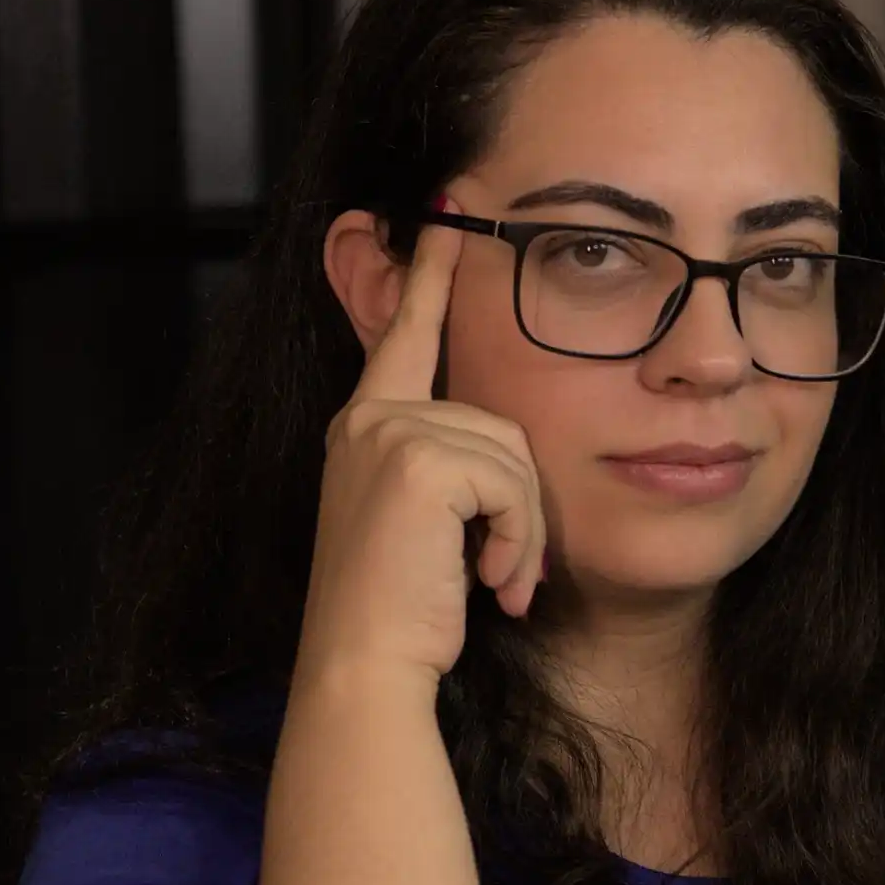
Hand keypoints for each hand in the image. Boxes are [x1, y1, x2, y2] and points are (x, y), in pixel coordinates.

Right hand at [295, 207, 547, 689]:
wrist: (363, 668)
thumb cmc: (402, 615)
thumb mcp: (428, 528)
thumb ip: (453, 475)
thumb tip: (505, 461)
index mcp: (365, 428)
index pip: (404, 336)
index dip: (427, 278)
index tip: (447, 216)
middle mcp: (367, 419)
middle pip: (500, 423)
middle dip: (520, 507)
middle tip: (503, 575)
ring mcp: (388, 433)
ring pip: (515, 455)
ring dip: (521, 532)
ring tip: (493, 585)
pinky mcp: (418, 458)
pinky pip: (512, 482)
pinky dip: (516, 539)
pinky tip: (486, 585)